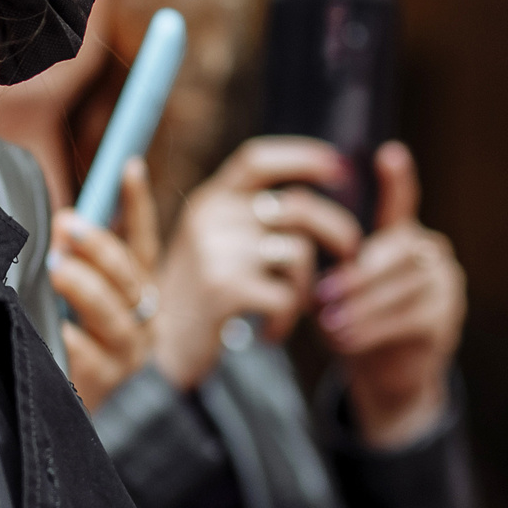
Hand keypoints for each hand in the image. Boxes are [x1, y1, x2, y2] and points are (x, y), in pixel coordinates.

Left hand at [54, 157, 160, 411]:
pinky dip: (68, 338)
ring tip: (58, 271)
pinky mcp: (104, 384)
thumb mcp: (70, 293)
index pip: (143, 240)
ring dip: (86, 288)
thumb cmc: (61, 338)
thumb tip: (58, 219)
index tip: (128, 166)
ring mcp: (127, 354)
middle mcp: (142, 319)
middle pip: (130, 276)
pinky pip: (87, 356)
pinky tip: (50, 327)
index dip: (136, 203)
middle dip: (100, 248)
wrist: (58, 414)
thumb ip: (72, 258)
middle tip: (68, 225)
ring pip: (115, 315)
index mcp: (138, 290)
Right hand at [153, 138, 363, 389]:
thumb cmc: (198, 296)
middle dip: (337, 228)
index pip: (257, 159)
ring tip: (287, 308)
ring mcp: (215, 251)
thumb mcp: (211, 244)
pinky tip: (270, 331)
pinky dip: (287, 319)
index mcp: (208, 199)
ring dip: (305, 288)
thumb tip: (312, 200)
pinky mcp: (223, 288)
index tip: (340, 167)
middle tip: (351, 252)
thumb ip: (248, 218)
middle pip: (297, 206)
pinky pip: (286, 296)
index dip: (302, 156)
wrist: (157, 351)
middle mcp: (210, 217)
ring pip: (299, 253)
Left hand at [316, 143, 464, 448]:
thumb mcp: (333, 291)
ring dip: (363, 307)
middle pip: (400, 252)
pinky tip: (347, 341)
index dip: (398, 179)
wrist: (385, 374)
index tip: (389, 153)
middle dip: (359, 275)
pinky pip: (411, 318)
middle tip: (322, 293)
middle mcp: (431, 252)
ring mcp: (445, 284)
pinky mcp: (447, 318)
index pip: (403, 202)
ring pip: (405, 288)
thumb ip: (327, 270)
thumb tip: (300, 257)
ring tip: (330, 323)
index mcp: (401, 236)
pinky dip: (374, 330)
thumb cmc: (353, 321)